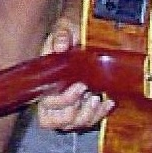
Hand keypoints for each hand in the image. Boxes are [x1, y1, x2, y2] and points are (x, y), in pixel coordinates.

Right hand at [35, 17, 114, 131]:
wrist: (82, 36)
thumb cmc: (70, 34)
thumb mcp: (65, 28)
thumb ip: (61, 35)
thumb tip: (61, 46)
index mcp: (44, 81)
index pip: (45, 105)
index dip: (61, 101)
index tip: (79, 85)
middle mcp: (53, 97)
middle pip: (57, 121)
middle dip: (75, 109)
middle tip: (88, 91)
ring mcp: (68, 105)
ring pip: (74, 124)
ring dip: (88, 114)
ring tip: (97, 96)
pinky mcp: (82, 107)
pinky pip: (89, 121)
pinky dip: (100, 114)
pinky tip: (108, 101)